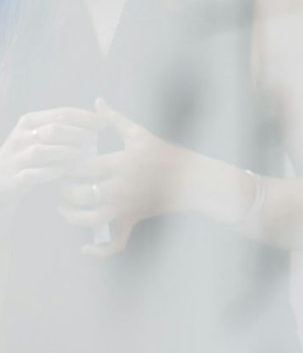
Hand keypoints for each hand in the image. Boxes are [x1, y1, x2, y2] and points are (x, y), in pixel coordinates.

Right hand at [0, 107, 104, 198]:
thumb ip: (64, 125)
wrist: (1, 180)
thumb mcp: (41, 135)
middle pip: (53, 130)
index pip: (62, 113)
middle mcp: (20, 137)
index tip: (104, 124)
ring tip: (82, 155)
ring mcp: (14, 158)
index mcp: (30, 121)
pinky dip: (49, 172)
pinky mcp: (13, 179)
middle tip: (94, 140)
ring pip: (41, 151)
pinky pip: (32, 175)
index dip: (86, 118)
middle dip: (78, 134)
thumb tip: (101, 115)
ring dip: (65, 152)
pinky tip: (64, 171)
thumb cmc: (31, 155)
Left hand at [58, 99, 184, 255]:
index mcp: (120, 163)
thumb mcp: (140, 134)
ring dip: (71, 216)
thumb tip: (97, 101)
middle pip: (79, 194)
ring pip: (89, 219)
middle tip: (60, 184)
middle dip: (64, 190)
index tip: (61, 161)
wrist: (191, 179)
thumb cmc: (165, 154)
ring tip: (65, 207)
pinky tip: (85, 247)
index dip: (65, 165)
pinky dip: (98, 250)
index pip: (81, 167)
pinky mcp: (132, 220)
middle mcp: (120, 187)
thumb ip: (115, 119)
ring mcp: (126, 207)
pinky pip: (114, 243)